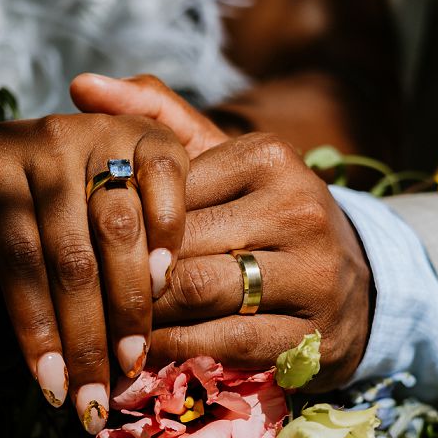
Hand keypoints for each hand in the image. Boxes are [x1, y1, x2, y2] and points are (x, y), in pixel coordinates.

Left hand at [0, 109, 189, 431]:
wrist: (76, 146)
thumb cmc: (23, 210)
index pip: (17, 262)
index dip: (36, 330)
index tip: (52, 390)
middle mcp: (45, 138)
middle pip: (71, 255)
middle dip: (86, 336)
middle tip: (95, 397)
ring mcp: (102, 133)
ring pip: (120, 232)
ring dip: (130, 305)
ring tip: (131, 360)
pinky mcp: (153, 133)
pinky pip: (166, 194)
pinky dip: (167, 242)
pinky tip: (163, 289)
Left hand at [69, 75, 373, 390]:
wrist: (358, 286)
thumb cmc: (266, 218)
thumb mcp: (224, 163)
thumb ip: (156, 119)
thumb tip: (79, 85)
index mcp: (270, 157)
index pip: (170, 189)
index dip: (124, 222)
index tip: (89, 243)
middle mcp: (299, 208)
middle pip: (181, 244)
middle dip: (128, 274)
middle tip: (85, 295)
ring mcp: (315, 272)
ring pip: (201, 293)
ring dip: (146, 315)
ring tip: (109, 324)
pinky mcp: (317, 332)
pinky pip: (228, 341)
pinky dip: (178, 349)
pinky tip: (148, 352)